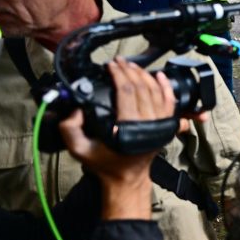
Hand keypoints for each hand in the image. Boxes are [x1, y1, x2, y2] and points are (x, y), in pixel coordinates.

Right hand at [60, 58, 184, 181]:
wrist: (126, 178)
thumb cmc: (105, 163)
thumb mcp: (79, 149)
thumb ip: (70, 128)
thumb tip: (76, 109)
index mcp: (128, 128)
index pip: (127, 92)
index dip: (119, 75)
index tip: (110, 66)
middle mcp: (148, 124)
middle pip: (142, 88)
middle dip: (129, 71)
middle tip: (119, 61)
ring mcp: (160, 125)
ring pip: (157, 92)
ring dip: (144, 75)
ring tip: (132, 65)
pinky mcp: (166, 126)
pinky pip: (170, 102)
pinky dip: (165, 87)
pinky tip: (159, 76)